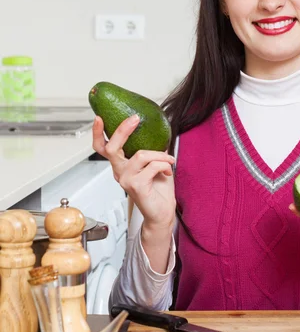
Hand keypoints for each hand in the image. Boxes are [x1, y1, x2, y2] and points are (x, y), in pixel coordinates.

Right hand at [92, 115, 175, 229]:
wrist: (162, 212)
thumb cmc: (158, 190)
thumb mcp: (154, 164)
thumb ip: (150, 151)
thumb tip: (157, 131)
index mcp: (121, 166)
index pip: (103, 149)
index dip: (98, 134)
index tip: (100, 119)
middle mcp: (120, 172)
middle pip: (112, 148)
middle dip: (122, 131)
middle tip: (134, 119)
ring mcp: (126, 180)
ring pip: (140, 155)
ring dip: (159, 155)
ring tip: (169, 160)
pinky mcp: (136, 186)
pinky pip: (152, 166)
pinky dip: (164, 165)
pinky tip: (168, 171)